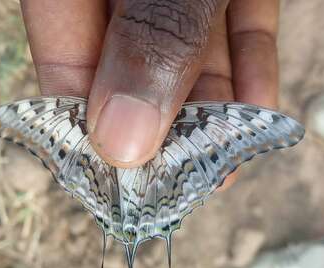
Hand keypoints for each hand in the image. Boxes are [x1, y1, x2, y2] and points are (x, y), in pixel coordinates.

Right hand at [21, 0, 278, 174]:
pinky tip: (257, 111)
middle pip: (133, 68)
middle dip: (160, 132)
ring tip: (220, 166)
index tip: (116, 182)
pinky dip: (250, 68)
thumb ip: (151, 38)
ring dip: (211, 113)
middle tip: (176, 185)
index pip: (66, 60)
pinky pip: (239, 26)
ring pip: (190, 55)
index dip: (89, 127)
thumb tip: (123, 141)